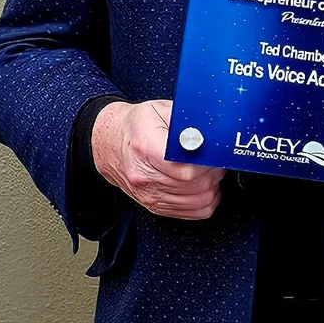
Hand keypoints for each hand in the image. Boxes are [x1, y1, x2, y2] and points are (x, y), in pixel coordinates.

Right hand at [91, 100, 225, 220]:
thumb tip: (209, 131)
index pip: (186, 169)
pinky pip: (192, 213)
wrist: (109, 143)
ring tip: (209, 171)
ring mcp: (149, 194)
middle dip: (213, 173)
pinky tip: (204, 187)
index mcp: (147, 148)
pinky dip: (205, 201)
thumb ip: (186, 121)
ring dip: (211, 187)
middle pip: (195, 186)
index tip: (213, 154)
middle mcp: (145, 176)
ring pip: (198, 202)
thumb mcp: (160, 109)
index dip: (207, 163)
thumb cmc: (135, 126)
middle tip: (214, 160)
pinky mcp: (154, 206)